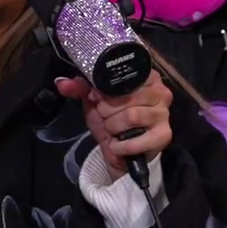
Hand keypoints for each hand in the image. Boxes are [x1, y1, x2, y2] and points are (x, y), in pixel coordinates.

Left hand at [55, 69, 172, 179]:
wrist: (120, 151)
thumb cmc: (111, 119)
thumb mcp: (94, 101)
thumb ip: (81, 88)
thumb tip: (63, 83)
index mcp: (145, 76)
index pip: (123, 76)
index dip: (105, 90)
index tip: (98, 99)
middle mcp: (160, 91)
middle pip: (126, 96)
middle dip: (108, 111)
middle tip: (107, 117)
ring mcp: (164, 113)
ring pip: (131, 115)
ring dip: (114, 127)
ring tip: (113, 130)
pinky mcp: (164, 135)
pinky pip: (137, 139)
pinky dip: (121, 145)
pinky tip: (118, 145)